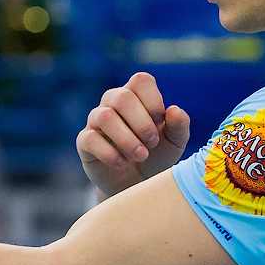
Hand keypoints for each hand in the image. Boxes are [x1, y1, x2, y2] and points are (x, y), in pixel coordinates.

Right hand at [76, 72, 190, 198]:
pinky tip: (122, 163)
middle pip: (122, 97)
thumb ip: (179, 125)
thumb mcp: (174, 142)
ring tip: (141, 156)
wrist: (138, 183)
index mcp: (136, 95)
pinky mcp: (84, 141)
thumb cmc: (157, 156)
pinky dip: (109, 153)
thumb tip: (174, 110)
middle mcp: (113, 102)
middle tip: (152, 144)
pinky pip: (90, 139)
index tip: (160, 123)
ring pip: (105, 117)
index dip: (153, 101)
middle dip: (142, 124)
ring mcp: (96, 120)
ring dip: (127, 140)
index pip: (140, 80)